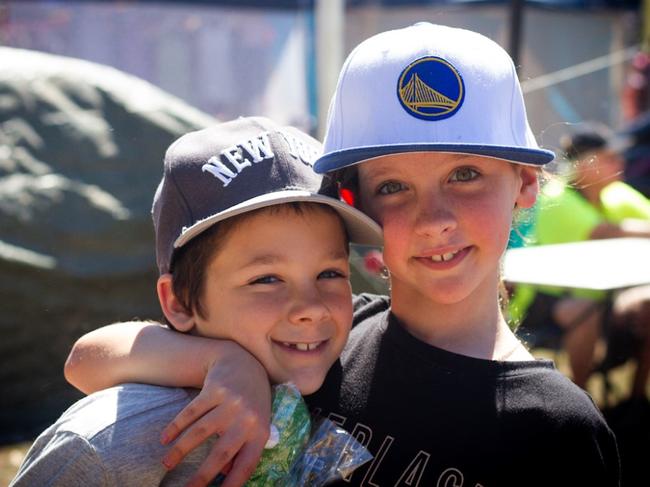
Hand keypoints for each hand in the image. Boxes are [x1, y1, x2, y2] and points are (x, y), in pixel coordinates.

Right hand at [159, 341, 271, 486]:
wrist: (245, 364)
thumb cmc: (250, 403)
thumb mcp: (254, 426)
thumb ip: (241, 450)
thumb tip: (223, 476)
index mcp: (260, 433)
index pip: (246, 465)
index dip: (232, 485)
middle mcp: (247, 418)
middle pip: (221, 453)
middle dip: (202, 476)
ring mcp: (230, 402)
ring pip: (200, 432)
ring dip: (180, 451)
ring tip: (166, 464)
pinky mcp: (214, 389)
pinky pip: (191, 412)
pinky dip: (175, 427)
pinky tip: (165, 439)